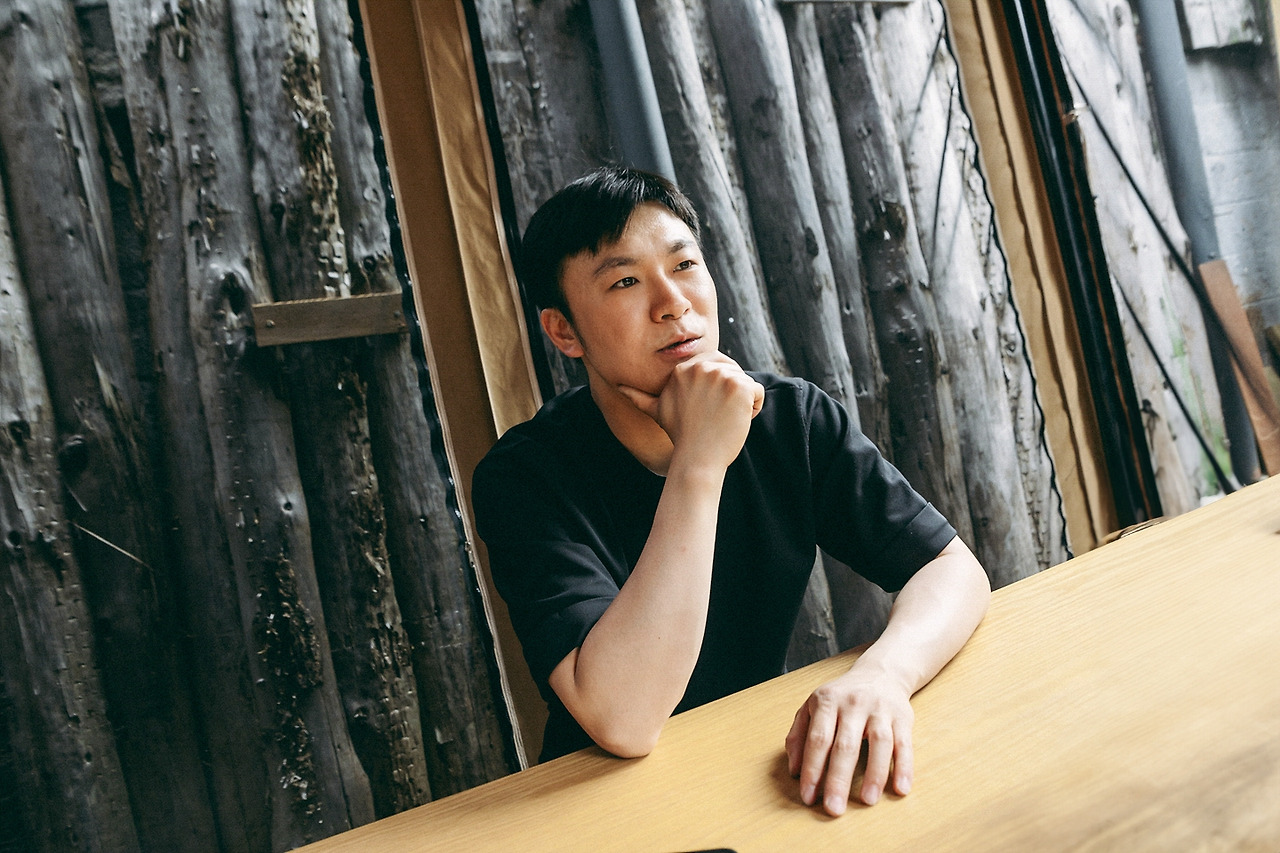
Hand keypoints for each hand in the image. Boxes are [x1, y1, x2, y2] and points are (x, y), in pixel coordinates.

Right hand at [618, 353, 763, 470]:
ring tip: (723, 421)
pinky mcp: (740, 387)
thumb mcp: (657, 412)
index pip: (714, 364)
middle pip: (732, 370)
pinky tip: (736, 422)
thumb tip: (617, 385)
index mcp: (683, 369)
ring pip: (745, 382)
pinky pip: (758, 392)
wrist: (696, 460)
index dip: (716, 388)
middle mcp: (701, 367)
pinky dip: (753, 409)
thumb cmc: (681, 437)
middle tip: (715, 417)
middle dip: (730, 394)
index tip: (707, 409)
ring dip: (741, 403)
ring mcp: (721, 376)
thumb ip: (639, 396)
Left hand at [785, 664, 914, 815]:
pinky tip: (901, 788)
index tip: (808, 797)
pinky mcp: (902, 718)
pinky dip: (904, 767)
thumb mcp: (813, 707)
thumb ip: (798, 735)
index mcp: (828, 701)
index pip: (818, 740)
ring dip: (873, 775)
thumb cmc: (841, 697)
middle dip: (838, 780)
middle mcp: (853, 704)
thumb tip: (794, 770)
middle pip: (845, 745)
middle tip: (834, 809)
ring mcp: (880, 710)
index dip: (813, 770)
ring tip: (866, 801)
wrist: (880, 673)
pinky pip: (904, 744)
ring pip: (879, 743)